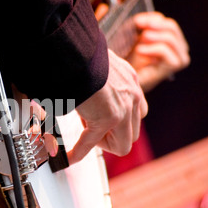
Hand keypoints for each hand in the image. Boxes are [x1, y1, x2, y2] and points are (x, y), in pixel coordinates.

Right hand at [67, 49, 147, 163]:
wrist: (76, 50)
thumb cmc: (81, 56)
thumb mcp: (99, 68)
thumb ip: (101, 83)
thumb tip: (88, 96)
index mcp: (131, 81)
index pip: (137, 113)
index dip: (119, 124)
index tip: (101, 124)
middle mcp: (132, 94)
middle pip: (133, 133)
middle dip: (112, 136)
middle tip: (93, 132)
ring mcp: (124, 107)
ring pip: (123, 144)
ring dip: (103, 143)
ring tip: (87, 136)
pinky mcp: (109, 116)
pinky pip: (93, 142)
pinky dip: (80, 152)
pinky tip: (70, 157)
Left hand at [127, 12, 189, 91]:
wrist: (125, 77)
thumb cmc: (130, 56)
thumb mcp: (136, 33)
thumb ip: (145, 22)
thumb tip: (150, 19)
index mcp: (173, 39)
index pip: (168, 23)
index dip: (153, 20)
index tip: (137, 22)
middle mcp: (180, 48)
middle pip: (172, 27)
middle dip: (154, 26)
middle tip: (140, 30)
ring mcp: (179, 58)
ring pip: (171, 38)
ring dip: (153, 37)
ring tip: (140, 41)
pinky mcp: (174, 66)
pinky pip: (165, 50)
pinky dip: (151, 48)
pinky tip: (139, 51)